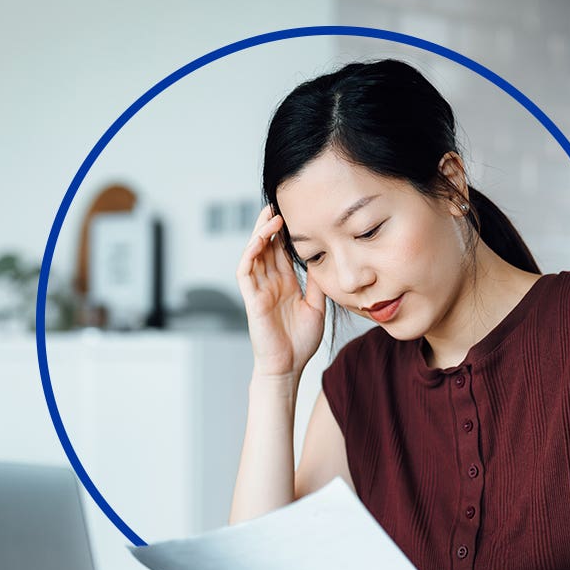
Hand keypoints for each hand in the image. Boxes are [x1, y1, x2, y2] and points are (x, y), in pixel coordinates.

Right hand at [235, 205, 325, 376]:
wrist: (289, 367)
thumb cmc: (300, 341)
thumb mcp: (316, 305)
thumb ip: (316, 283)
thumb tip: (324, 259)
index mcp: (284, 284)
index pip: (281, 251)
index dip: (285, 232)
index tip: (295, 213)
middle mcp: (269, 283)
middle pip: (266, 247)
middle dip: (270, 225)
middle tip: (278, 203)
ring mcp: (258, 290)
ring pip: (254, 254)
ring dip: (260, 234)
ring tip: (271, 215)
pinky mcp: (251, 299)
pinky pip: (245, 271)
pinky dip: (250, 253)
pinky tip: (260, 239)